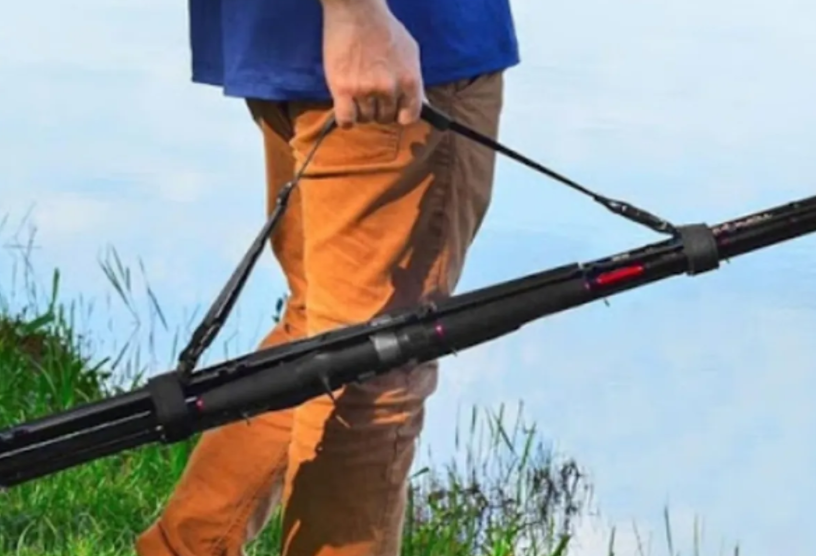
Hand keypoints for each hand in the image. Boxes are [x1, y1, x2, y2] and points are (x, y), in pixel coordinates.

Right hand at [320, 0, 423, 127]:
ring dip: (361, 111)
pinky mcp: (343, 89)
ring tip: (357, 94)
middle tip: (371, 95)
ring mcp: (366, 90)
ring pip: (365, 119)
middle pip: (385, 118)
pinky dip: (346, 120)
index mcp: (410, 80)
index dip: (401, 116)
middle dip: (379, 110)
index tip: (394, 111)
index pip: (410, 116)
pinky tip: (346, 110)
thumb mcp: (410, 52)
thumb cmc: (383, 28)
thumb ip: (416, 80)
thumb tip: (424, 104)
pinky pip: (346, 120)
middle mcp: (390, 88)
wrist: (356, 10)